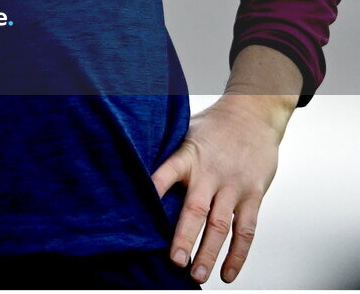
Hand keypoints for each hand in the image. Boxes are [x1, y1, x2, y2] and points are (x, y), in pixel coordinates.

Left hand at [151, 95, 282, 284]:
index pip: (166, 173)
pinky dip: (238, 254)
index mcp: (189, 155)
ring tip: (197, 276)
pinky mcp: (253, 195)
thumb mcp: (186, 131)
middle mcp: (210, 172)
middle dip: (184, 237)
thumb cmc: (214, 126)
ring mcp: (233, 185)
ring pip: (221, 225)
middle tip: (174, 261)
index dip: (153, 190)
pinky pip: (246, 230)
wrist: (254, 114)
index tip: (138, 211)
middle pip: (195, 209)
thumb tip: (137, 171)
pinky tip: (228, 273)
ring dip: (209, 253)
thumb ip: (170, 155)